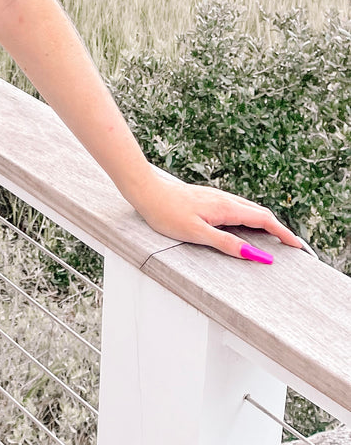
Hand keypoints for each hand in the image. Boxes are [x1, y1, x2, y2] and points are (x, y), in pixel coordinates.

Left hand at [129, 169, 306, 261]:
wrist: (145, 190)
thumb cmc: (166, 212)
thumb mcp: (198, 233)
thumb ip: (226, 244)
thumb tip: (255, 254)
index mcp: (226, 208)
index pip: (264, 219)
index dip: (283, 233)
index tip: (297, 246)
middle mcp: (225, 199)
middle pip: (260, 213)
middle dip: (277, 229)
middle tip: (290, 246)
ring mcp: (216, 197)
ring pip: (248, 209)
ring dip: (264, 223)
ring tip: (273, 239)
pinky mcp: (207, 199)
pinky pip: (236, 208)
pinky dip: (249, 218)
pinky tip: (244, 226)